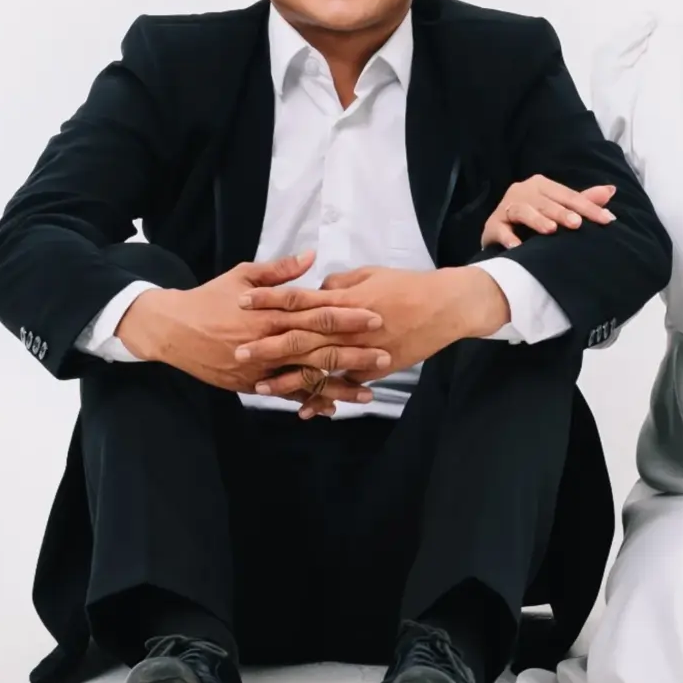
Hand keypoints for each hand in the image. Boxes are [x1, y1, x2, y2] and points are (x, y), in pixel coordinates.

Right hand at [118, 251, 388, 403]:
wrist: (172, 329)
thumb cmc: (210, 298)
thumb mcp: (243, 276)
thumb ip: (280, 271)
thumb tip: (312, 256)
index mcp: (271, 313)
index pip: (318, 315)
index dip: (348, 318)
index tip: (375, 318)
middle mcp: (269, 342)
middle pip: (318, 350)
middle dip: (353, 355)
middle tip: (385, 357)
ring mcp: (260, 368)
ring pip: (305, 379)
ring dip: (338, 386)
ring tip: (368, 393)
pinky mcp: (250, 384)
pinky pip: (284, 395)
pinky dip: (307, 401)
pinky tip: (330, 408)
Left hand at [236, 265, 510, 413]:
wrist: (444, 307)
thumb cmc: (407, 285)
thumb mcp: (370, 274)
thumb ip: (339, 282)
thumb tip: (317, 287)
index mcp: (344, 298)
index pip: (298, 297)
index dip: (269, 299)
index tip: (242, 301)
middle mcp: (347, 326)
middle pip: (300, 336)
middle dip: (267, 345)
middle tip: (238, 351)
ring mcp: (359, 351)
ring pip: (317, 366)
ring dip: (287, 378)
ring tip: (259, 386)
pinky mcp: (372, 369)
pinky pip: (342, 386)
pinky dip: (323, 398)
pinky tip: (302, 408)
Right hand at [481, 176, 616, 249]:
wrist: (499, 232)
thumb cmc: (534, 219)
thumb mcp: (558, 208)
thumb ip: (582, 201)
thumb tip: (611, 190)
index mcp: (541, 185)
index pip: (569, 195)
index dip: (588, 207)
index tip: (608, 220)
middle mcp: (523, 191)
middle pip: (546, 201)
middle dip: (562, 212)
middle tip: (577, 224)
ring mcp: (506, 207)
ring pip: (522, 210)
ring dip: (537, 220)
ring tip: (551, 230)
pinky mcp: (492, 225)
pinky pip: (500, 229)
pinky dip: (508, 237)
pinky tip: (518, 247)